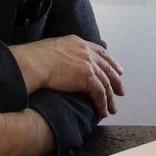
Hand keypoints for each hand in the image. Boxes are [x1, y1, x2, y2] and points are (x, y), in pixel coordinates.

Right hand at [9, 35, 124, 116]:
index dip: (110, 62)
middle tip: (121, 90)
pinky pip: (100, 93)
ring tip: (113, 108)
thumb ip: (63, 54)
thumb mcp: (52, 48)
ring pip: (106, 83)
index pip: (100, 52)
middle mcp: (86, 52)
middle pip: (107, 67)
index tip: (117, 69)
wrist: (34, 62)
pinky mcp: (87, 78)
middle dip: (116, 80)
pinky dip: (103, 104)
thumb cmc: (35, 58)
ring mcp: (88, 64)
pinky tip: (103, 112)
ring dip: (110, 98)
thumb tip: (60, 63)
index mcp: (78, 43)